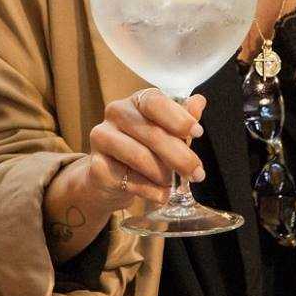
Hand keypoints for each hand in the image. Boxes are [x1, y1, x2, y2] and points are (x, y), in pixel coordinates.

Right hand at [82, 89, 206, 212]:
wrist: (110, 179)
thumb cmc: (145, 150)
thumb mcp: (167, 134)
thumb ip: (182, 120)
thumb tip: (199, 102)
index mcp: (137, 101)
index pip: (155, 102)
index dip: (178, 118)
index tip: (198, 133)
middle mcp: (116, 113)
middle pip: (152, 134)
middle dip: (180, 157)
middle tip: (198, 173)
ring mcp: (101, 137)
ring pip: (140, 157)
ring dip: (163, 175)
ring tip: (172, 184)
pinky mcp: (96, 166)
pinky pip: (130, 180)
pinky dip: (151, 191)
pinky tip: (161, 195)